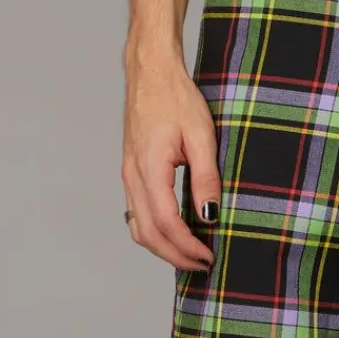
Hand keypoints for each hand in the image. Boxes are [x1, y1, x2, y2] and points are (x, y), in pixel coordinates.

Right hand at [122, 52, 219, 271]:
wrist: (150, 72)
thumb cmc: (177, 98)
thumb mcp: (202, 135)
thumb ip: (206, 177)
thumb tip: (210, 215)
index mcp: (149, 168)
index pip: (166, 223)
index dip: (188, 246)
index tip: (209, 257)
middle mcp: (133, 176)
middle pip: (149, 234)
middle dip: (176, 256)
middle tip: (204, 265)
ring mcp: (128, 176)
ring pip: (139, 229)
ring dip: (163, 249)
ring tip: (191, 256)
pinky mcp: (130, 174)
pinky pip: (137, 215)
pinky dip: (154, 233)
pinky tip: (175, 235)